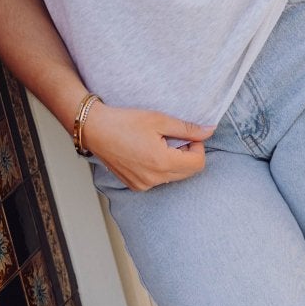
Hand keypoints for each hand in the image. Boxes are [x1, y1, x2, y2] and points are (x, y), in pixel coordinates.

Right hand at [82, 103, 216, 190]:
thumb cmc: (125, 121)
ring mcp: (143, 185)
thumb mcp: (160, 120)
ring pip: (174, 176)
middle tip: (173, 137)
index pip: (198, 163)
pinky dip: (160, 168)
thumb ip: (187, 128)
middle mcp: (154, 179)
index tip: (187, 135)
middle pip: (188, 172)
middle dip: (188, 155)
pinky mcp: (135, 186)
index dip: (198, 147)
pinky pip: (158, 180)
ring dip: (174, 162)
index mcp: (162, 162)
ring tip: (158, 144)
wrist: (95, 129)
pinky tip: (147, 153)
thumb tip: (210, 131)